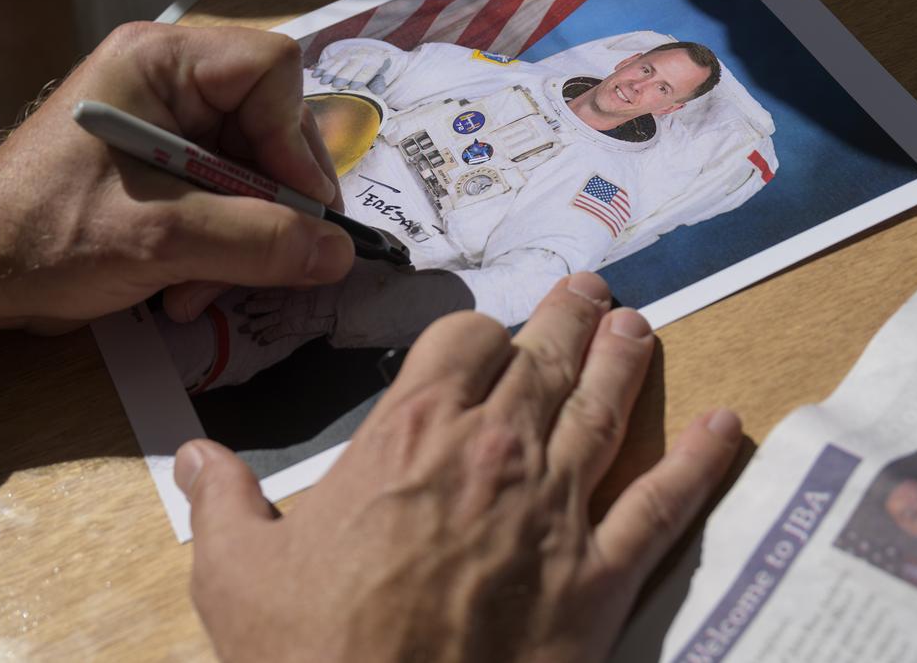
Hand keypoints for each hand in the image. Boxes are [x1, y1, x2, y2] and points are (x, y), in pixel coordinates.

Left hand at [0, 23, 353, 347]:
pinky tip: (185, 286)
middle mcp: (170, 79)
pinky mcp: (165, 165)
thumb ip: (258, 241)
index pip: (273, 71)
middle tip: (267, 262)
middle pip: (273, 125)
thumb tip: (341, 254)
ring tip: (198, 289)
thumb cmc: (44, 237)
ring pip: (256, 172)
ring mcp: (168, 122)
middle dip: (270, 205)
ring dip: (245, 240)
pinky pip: (228, 196)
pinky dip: (222, 247)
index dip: (296, 142)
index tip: (300, 212)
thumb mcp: (160, 239)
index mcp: (161, 61)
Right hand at [176, 272, 741, 662]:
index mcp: (410, 436)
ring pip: (603, 410)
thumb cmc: (309, 654)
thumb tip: (190, 455)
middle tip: (591, 291)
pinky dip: (698, 461)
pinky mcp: (602, 575)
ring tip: (639, 326)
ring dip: (625, 362)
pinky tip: (726, 426)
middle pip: (542, 360)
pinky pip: (662, 505)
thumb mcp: (237, 574)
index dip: (478, 330)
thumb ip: (220, 499)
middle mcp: (494, 451)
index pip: (462, 341)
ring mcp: (557, 509)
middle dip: (565, 319)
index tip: (486, 333)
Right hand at [309, 39, 404, 94]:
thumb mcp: (382, 78)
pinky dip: (322, 66)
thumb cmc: (378, 73)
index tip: (353, 89)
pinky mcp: (342, 53)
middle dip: (343, 76)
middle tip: (335, 85)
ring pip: (339, 62)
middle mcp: (363, 55)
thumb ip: (379, 84)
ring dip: (330, 72)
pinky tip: (316, 74)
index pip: (367, 72)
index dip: (360, 80)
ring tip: (322, 81)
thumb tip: (377, 91)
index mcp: (375, 62)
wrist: (376, 54)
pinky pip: (331, 59)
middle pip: (351, 67)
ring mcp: (351, 53)